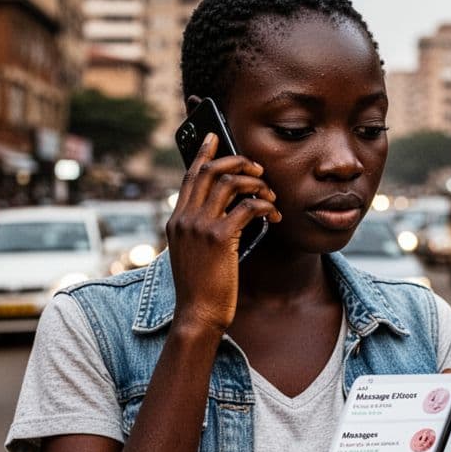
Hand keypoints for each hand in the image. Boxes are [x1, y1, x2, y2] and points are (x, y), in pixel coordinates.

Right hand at [165, 133, 279, 333]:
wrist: (198, 314)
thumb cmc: (202, 289)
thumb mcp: (196, 254)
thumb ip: (204, 230)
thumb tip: (233, 210)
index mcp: (177, 221)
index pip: (190, 177)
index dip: (204, 154)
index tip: (215, 137)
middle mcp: (184, 219)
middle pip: (209, 171)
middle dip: (237, 162)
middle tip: (257, 168)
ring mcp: (199, 227)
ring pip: (228, 183)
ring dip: (255, 183)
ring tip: (269, 194)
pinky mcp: (219, 238)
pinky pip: (247, 207)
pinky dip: (264, 206)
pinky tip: (273, 216)